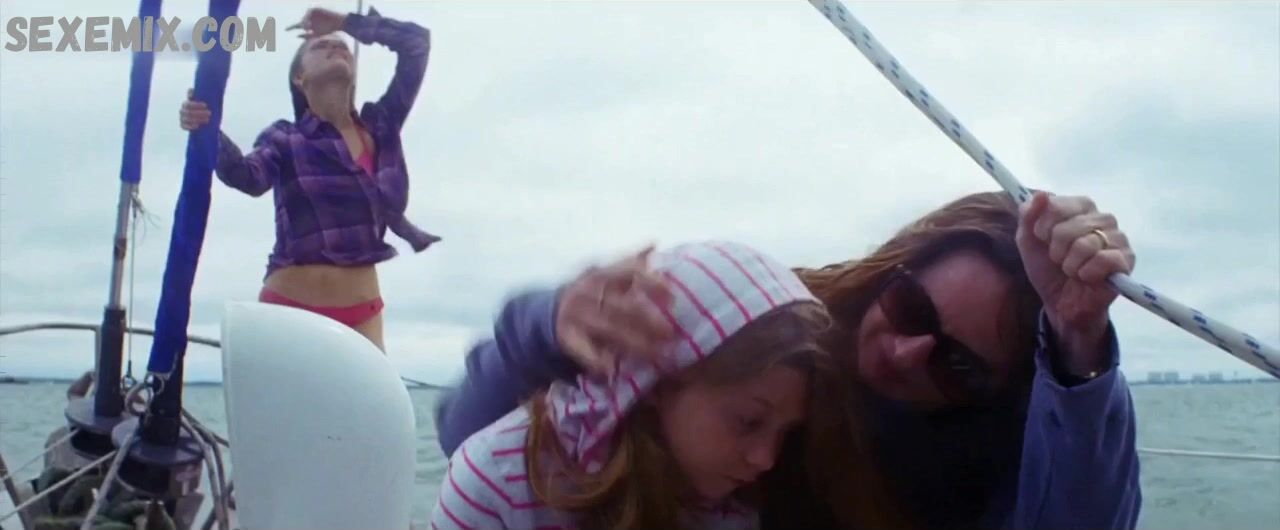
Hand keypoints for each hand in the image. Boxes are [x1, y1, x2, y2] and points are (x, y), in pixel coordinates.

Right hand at [179, 89, 209, 130]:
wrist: (203, 120)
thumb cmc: (204, 108)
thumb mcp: (204, 101)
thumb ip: (203, 94)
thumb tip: (209, 86)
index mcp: (186, 103)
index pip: (189, 103)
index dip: (196, 104)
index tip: (205, 105)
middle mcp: (183, 110)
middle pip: (189, 111)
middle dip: (200, 112)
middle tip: (209, 113)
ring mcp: (182, 117)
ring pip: (187, 118)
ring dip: (197, 119)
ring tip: (207, 119)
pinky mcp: (183, 125)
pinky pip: (184, 126)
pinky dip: (190, 126)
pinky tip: (197, 126)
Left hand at [287, 8, 346, 38]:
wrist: (339, 22)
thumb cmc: (330, 30)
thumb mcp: (317, 35)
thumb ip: (307, 36)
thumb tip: (297, 35)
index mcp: (309, 26)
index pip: (298, 26)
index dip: (291, 28)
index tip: (285, 30)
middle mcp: (309, 19)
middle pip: (301, 22)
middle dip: (303, 26)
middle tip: (306, 29)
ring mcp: (312, 14)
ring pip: (304, 18)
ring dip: (305, 23)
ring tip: (308, 27)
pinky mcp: (316, 9)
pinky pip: (309, 12)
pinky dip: (308, 17)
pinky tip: (310, 23)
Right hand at [556, 244, 677, 375]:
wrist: (547, 312)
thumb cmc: (589, 293)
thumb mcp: (605, 273)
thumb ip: (630, 262)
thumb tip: (654, 243)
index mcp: (601, 274)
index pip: (630, 273)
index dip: (652, 283)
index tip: (673, 297)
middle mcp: (589, 292)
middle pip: (623, 306)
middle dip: (649, 321)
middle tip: (672, 335)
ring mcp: (577, 314)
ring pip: (609, 330)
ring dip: (635, 344)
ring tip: (658, 357)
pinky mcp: (566, 336)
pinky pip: (583, 350)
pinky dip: (597, 361)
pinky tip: (612, 371)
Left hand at [1017, 191, 1135, 371]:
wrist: (1060, 302)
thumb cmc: (1048, 268)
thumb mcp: (1028, 240)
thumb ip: (1028, 214)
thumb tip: (1041, 194)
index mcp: (1080, 207)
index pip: (1056, 204)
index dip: (1042, 226)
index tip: (1041, 239)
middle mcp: (1103, 218)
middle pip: (1068, 227)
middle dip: (1055, 250)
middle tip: (1059, 260)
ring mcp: (1117, 238)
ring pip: (1085, 244)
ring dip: (1070, 264)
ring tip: (1072, 270)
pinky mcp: (1126, 260)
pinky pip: (1103, 260)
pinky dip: (1086, 273)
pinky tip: (1087, 277)